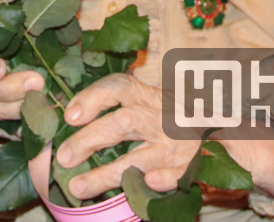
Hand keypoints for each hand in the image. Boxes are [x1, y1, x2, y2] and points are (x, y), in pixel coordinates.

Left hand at [55, 74, 198, 197]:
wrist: (209, 123)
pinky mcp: (188, 164)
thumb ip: (112, 106)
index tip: (70, 116)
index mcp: (146, 95)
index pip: (119, 87)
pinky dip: (164, 179)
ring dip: (108, 173)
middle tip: (63, 157)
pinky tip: (147, 183)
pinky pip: (177, 173)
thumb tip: (69, 117)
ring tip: (79, 187)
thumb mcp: (143, 101)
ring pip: (140, 157)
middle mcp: (159, 115)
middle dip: (91, 139)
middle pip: (123, 122)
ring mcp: (174, 142)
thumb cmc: (163, 114)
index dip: (93, 98)